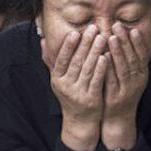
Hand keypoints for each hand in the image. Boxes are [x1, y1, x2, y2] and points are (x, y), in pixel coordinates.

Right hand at [43, 25, 106, 150]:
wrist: (80, 122)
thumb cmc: (70, 95)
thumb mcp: (58, 80)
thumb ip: (51, 60)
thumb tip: (43, 40)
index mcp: (57, 79)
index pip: (62, 59)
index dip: (68, 46)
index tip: (76, 32)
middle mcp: (66, 86)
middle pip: (76, 62)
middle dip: (85, 44)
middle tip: (93, 28)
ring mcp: (79, 94)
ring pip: (87, 69)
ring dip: (95, 52)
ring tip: (102, 38)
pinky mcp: (92, 100)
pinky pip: (96, 81)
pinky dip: (101, 69)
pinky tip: (106, 57)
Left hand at [103, 23, 149, 120]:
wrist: (119, 119)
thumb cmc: (123, 92)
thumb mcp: (132, 76)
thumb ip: (132, 59)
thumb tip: (134, 36)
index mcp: (142, 75)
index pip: (142, 56)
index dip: (138, 42)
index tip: (132, 28)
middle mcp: (137, 82)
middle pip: (133, 59)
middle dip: (125, 42)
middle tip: (117, 26)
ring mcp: (126, 90)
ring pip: (123, 69)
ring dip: (118, 52)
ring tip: (111, 37)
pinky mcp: (115, 98)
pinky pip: (111, 81)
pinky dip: (108, 68)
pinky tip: (103, 57)